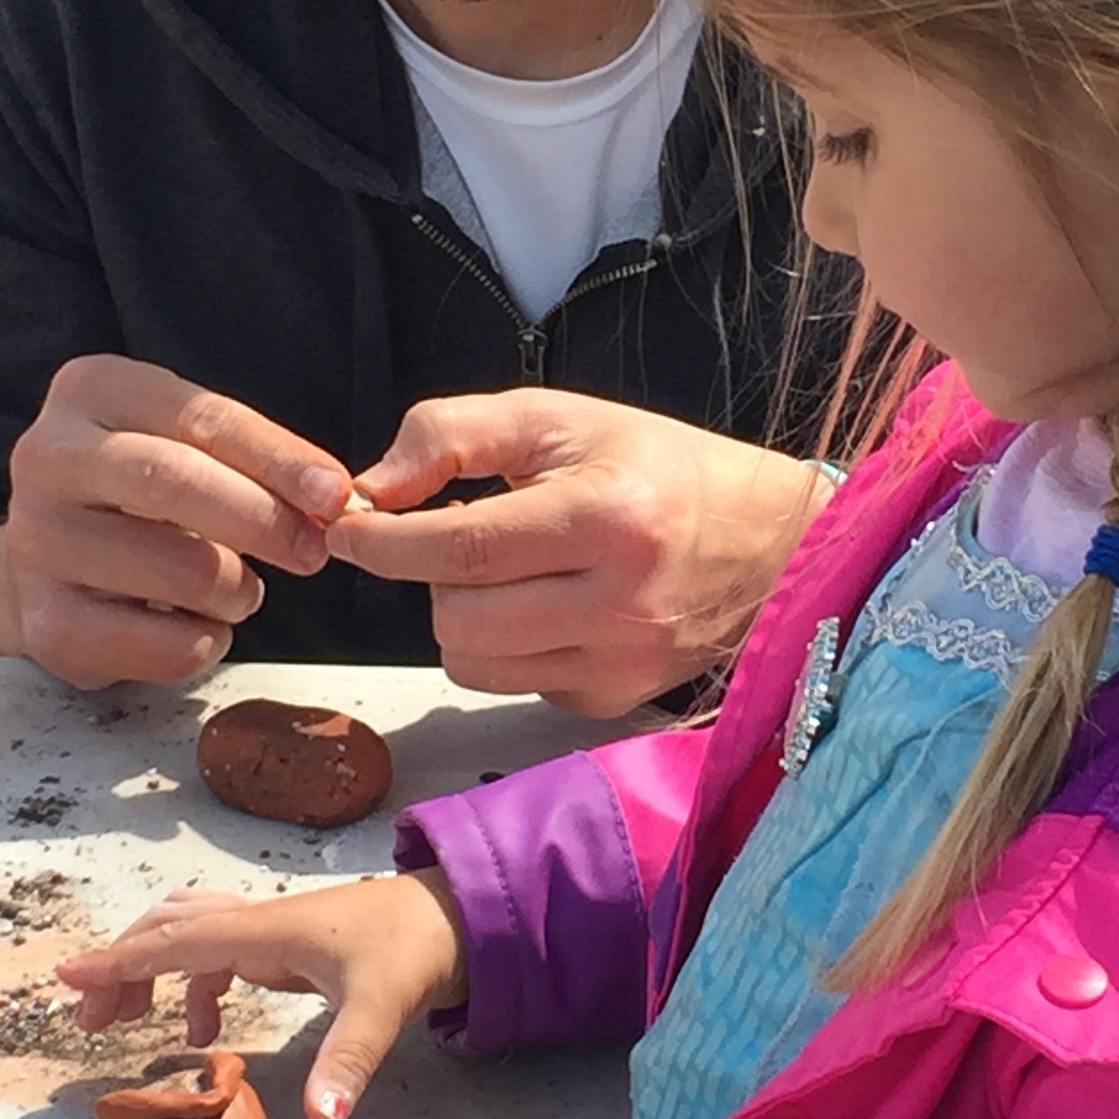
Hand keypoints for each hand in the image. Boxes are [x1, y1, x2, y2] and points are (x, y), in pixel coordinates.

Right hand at [0, 355, 353, 689]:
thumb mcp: (186, 445)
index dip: (279, 459)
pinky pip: (163, 644)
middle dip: (262, 520)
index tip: (335, 494)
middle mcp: (48, 458)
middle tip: (313, 550)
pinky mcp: (46, 624)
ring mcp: (36, 542)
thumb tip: (331, 498)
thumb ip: (253, 461)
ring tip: (238, 590)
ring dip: (237, 589)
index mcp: (91, 390)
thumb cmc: (139, 495)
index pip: (202, 418)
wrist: (50, 562)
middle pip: (172, 482)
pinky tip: (195, 625)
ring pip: (178, 569)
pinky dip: (206, 642)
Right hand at [55, 869, 467, 1118]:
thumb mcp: (380, 1010)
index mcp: (265, 930)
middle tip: (89, 1020)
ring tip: (124, 1022)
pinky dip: (193, 983)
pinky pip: (217, 951)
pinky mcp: (286, 942)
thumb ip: (346, 1063)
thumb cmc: (416, 950)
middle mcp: (259, 921)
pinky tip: (203, 1031)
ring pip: (188, 933)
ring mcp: (272, 928)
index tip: (66, 976)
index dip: (119, 960)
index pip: (176, 942)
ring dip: (150, 969)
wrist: (459, 916)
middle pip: (167, 930)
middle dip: (122, 967)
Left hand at [326, 392, 830, 716]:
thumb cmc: (657, 468)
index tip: (346, 526)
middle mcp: (619, 603)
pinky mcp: (616, 701)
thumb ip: (454, 434)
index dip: (384, 542)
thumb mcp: (561, 418)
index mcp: (607, 517)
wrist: (772, 543)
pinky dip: (511, 645)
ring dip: (463, 614)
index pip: (463, 546)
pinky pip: (516, 683)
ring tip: (509, 570)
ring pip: (473, 662)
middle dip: (429, 576)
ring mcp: (620, 663)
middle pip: (456, 617)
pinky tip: (552, 606)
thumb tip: (370, 488)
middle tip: (459, 535)